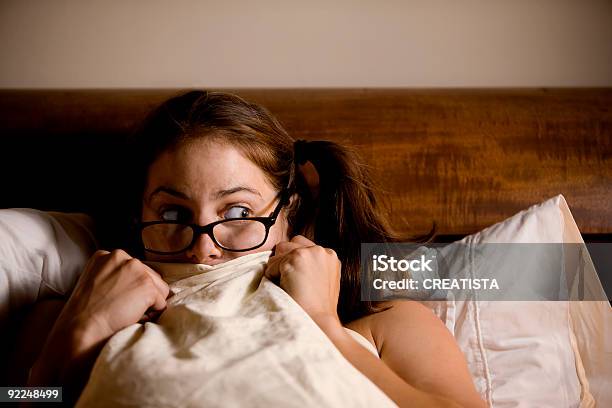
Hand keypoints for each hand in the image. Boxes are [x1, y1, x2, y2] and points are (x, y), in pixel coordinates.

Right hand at [29, 249, 168, 392]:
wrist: (82, 329)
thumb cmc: (86, 314)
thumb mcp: (95, 283)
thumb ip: (115, 276)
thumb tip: (137, 285)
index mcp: (107, 255)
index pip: (135, 270)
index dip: (130, 289)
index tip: (115, 300)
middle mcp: (123, 256)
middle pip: (150, 277)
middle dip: (141, 295)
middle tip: (120, 308)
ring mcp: (136, 269)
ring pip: (159, 289)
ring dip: (148, 304)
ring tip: (126, 312)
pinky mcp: (147, 285)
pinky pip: (161, 303)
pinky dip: (152, 314)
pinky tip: (132, 316)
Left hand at [264, 235, 341, 327]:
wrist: (318, 320)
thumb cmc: (318, 307)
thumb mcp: (324, 281)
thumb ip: (312, 266)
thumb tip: (288, 261)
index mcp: (330, 255)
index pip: (301, 244)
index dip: (292, 259)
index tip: (293, 277)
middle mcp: (321, 250)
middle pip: (288, 245)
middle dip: (283, 261)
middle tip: (289, 282)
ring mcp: (309, 253)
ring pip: (278, 253)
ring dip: (277, 269)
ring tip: (288, 287)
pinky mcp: (296, 259)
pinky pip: (272, 265)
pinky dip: (272, 278)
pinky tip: (285, 289)